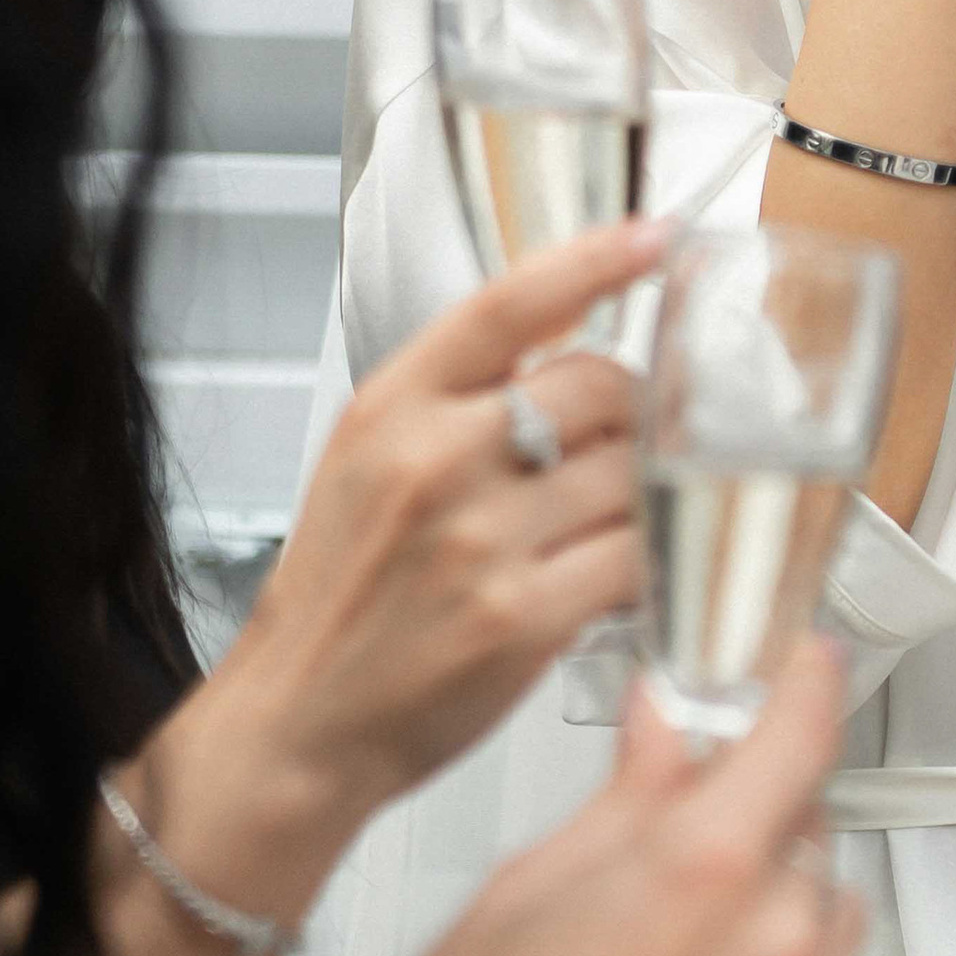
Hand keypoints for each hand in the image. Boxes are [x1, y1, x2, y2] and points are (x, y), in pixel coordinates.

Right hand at [186, 642, 921, 955]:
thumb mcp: (527, 881)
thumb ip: (627, 793)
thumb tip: (667, 720)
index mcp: (698, 868)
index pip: (800, 734)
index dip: (804, 684)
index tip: (803, 667)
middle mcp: (768, 945)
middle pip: (810, 827)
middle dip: (752, 816)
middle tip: (678, 843)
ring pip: (839, 913)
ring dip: (789, 904)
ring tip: (698, 937)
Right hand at [192, 217, 666, 839]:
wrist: (300, 720)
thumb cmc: (339, 597)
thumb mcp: (367, 461)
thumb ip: (456, 400)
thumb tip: (571, 346)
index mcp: (392, 406)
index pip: (511, 301)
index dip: (596, 258)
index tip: (655, 235)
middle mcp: (436, 461)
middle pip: (599, 385)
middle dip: (633, 412)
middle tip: (622, 446)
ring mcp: (482, 540)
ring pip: (630, 474)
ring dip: (643, 494)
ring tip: (607, 522)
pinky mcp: (524, 618)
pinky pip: (636, 558)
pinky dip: (647, 562)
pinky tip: (620, 574)